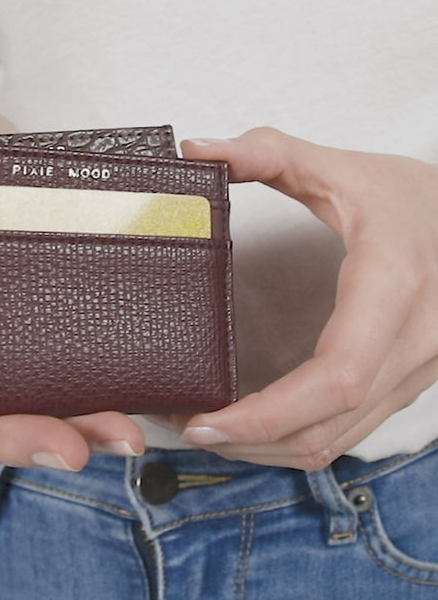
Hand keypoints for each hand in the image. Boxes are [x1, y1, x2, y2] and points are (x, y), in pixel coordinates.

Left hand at [176, 127, 437, 469]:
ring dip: (270, 449)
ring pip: (339, 441)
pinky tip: (257, 425)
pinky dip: (298, 438)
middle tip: (184, 428)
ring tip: (209, 432)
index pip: (334, 377)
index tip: (205, 419)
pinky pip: (351, 431)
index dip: (267, 413)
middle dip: (250, 441)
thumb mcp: (340, 166)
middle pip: (328, 427)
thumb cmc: (415, 195)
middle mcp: (413, 343)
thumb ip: (265, 152)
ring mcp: (417, 372)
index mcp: (392, 286)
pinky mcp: (408, 383)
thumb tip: (196, 151)